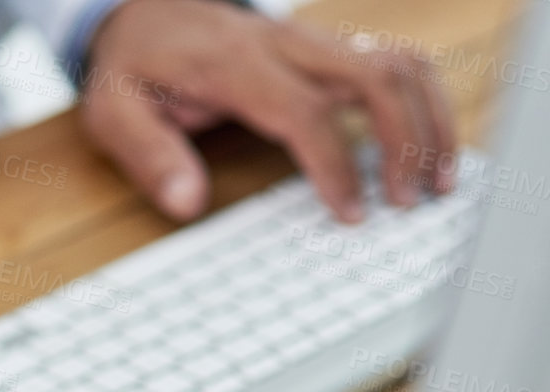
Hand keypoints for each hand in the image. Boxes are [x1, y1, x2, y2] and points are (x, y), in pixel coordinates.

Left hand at [81, 0, 457, 222]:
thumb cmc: (133, 65)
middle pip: (375, 74)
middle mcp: (285, 44)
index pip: (305, 111)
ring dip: (429, 119)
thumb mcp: (112, 111)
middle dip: (406, 139)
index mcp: (235, 64)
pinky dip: (424, 102)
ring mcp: (312, 41)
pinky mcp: (326, 48)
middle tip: (409, 201)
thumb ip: (148, 155)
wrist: (142, 11)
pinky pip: (394, 61)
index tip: (351, 213)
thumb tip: (186, 203)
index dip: (336, 164)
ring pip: (399, 61)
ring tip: (437, 181)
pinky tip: (429, 147)